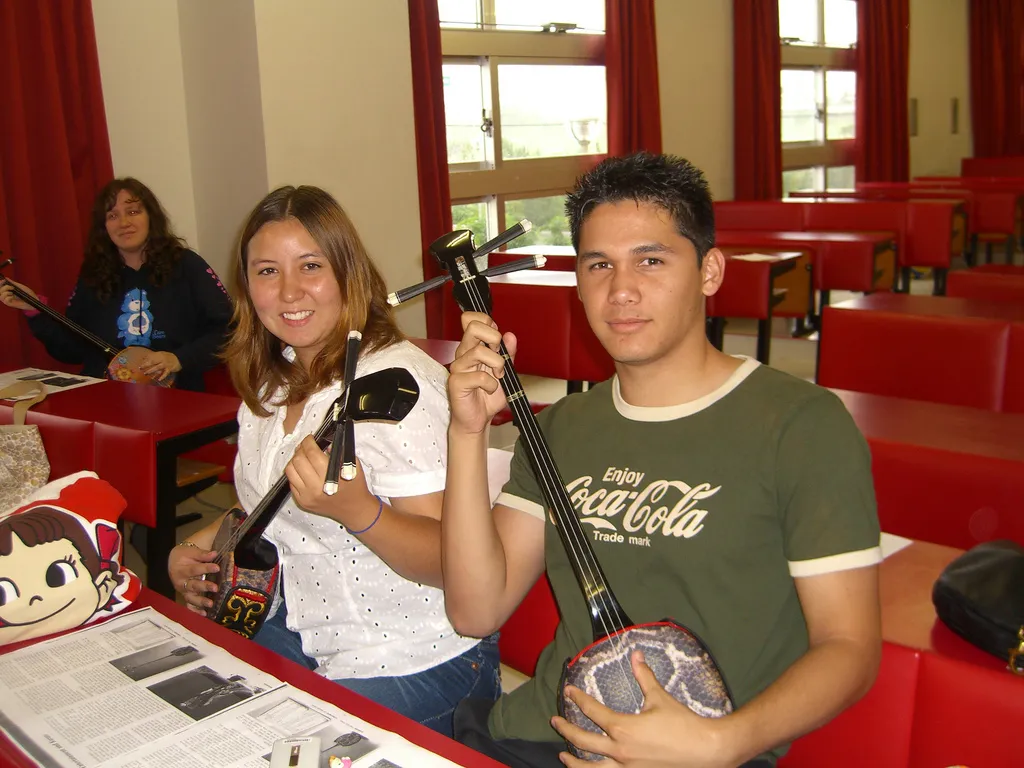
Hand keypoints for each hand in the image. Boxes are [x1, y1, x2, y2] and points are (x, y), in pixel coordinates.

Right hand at [0, 279, 36, 311]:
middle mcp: (7, 295)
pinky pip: (5, 301)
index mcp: (8, 291)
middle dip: (4, 288)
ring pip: (1, 297)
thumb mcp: (20, 287)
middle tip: (12, 287)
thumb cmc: (28, 293)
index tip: (3, 280)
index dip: (0, 283)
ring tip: (12, 293)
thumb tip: (6, 278)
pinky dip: (8, 298)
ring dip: (6, 293)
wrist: (34, 299)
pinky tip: (12, 297)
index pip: (0, 287)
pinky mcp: (11, 304)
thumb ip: (13, 283)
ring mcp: (9, 300)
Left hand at [138, 351, 181, 381]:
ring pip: (157, 367)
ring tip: (146, 373)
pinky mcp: (170, 369)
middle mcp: (162, 359)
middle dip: (146, 365)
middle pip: (153, 362)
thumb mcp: (161, 354)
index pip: (150, 357)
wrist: (179, 358)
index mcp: (159, 354)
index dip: (145, 360)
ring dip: (151, 371)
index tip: (140, 364)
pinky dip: (162, 376)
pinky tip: (159, 379)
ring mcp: (166, 364)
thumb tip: (143, 358)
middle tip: (140, 368)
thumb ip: (153, 356)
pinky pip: (165, 373)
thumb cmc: (168, 357)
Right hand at [168, 542, 219, 615]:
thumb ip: (202, 554)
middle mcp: (181, 582)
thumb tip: (214, 554)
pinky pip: (189, 605)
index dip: (206, 568)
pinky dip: (195, 611)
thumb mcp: (191, 551)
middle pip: (193, 585)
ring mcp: (183, 591)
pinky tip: (204, 614)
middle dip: (204, 587)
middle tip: (215, 588)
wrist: (173, 561)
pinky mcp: (185, 596)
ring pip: (191, 597)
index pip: (195, 569)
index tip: (217, 567)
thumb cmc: (184, 556)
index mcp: (181, 570)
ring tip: (210, 604)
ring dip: (201, 601)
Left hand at [285, 435, 379, 528]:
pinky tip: (302, 470)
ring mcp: (306, 496)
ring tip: (302, 457)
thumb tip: (325, 444)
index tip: (310, 438)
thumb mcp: (353, 465)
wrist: (353, 509)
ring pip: (290, 470)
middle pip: (298, 460)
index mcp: (330, 477)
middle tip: (306, 446)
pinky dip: (295, 473)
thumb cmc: (355, 486)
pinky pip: (291, 482)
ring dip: (295, 460)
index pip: (312, 454)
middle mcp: (315, 487)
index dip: (308, 442)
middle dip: (301, 449)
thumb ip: (340, 452)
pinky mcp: (301, 501)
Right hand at [447, 311, 518, 435]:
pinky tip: (489, 390)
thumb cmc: (487, 397)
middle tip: (500, 354)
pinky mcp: (456, 382)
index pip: (473, 320)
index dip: (488, 322)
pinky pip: (479, 377)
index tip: (498, 341)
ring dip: (497, 364)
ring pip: (479, 352)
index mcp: (473, 348)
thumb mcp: (505, 372)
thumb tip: (510, 335)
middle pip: (473, 327)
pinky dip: (491, 384)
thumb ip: (508, 354)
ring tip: (498, 377)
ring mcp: (458, 367)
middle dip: (493, 338)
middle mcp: (463, 354)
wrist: (478, 420)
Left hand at [551, 651, 733, 767]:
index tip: (568, 691)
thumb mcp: (660, 698)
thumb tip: (636, 655)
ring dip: (573, 762)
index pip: (592, 711)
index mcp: (623, 728)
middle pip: (583, 741)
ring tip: (562, 756)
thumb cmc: (683, 724)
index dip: (578, 699)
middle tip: (555, 720)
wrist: (705, 751)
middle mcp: (619, 751)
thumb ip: (644, 677)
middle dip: (566, 730)